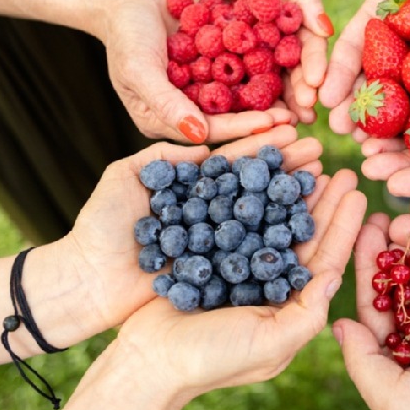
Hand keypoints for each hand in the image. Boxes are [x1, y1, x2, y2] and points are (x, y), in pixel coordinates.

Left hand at [58, 125, 321, 336]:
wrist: (87, 281)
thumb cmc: (100, 226)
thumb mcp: (126, 175)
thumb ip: (166, 156)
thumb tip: (206, 143)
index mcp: (192, 185)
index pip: (234, 159)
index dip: (262, 143)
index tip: (292, 127)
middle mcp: (211, 210)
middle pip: (256, 183)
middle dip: (288, 165)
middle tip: (320, 150)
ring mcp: (218, 240)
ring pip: (261, 213)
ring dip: (292, 196)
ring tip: (321, 177)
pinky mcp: (220, 268)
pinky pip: (254, 248)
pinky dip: (280, 235)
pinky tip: (305, 220)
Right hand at [83, 165, 366, 409]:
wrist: (148, 359)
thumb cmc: (210, 360)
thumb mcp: (269, 345)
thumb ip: (306, 315)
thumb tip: (334, 277)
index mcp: (289, 301)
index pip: (324, 257)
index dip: (344, 226)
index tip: (360, 194)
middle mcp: (268, 279)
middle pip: (302, 231)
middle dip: (323, 200)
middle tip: (342, 169)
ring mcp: (239, 262)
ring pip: (272, 218)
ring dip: (291, 190)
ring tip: (310, 161)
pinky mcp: (210, 250)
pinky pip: (235, 215)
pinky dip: (250, 192)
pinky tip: (261, 169)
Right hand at [101, 0, 289, 143]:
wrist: (126, 1)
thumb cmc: (125, 36)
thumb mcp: (140, 71)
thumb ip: (167, 103)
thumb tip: (198, 135)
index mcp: (164, 122)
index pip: (209, 130)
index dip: (241, 128)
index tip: (273, 124)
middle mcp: (185, 114)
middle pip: (229, 121)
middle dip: (263, 120)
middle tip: (297, 120)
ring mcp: (199, 93)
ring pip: (239, 102)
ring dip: (269, 102)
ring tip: (300, 102)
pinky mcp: (210, 72)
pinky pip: (240, 78)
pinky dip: (262, 77)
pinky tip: (289, 75)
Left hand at [152, 0, 333, 126]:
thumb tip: (327, 29)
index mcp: (288, 27)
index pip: (306, 49)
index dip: (313, 67)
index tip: (314, 83)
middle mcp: (270, 48)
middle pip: (288, 76)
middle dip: (298, 96)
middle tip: (304, 114)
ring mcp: (244, 62)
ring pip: (262, 88)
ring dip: (273, 108)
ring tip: (282, 125)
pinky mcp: (216, 70)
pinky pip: (227, 90)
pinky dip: (236, 106)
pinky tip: (243, 122)